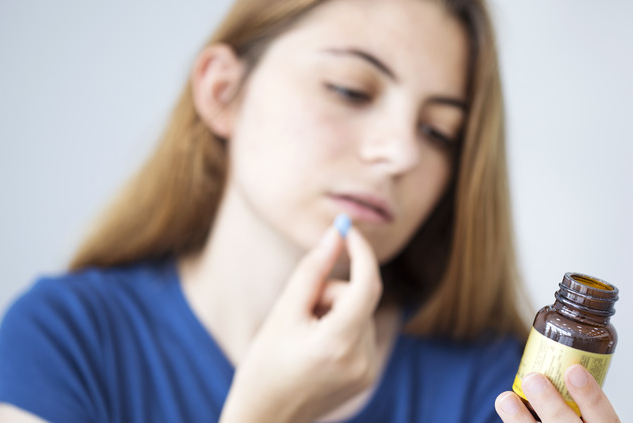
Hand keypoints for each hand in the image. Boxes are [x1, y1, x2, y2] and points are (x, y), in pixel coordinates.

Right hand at [219, 222, 382, 422]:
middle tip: (299, 311)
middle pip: (358, 297)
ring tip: (304, 337)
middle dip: (331, 291)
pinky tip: (316, 350)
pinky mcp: (368, 377)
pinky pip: (362, 333)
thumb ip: (312, 270)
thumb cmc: (264, 365)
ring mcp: (368, 371)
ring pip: (360, 314)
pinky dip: (342, 329)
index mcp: (337, 343)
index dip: (360, 252)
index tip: (347, 229)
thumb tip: (336, 233)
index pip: (366, 285)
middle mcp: (361, 359)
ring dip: (335, 313)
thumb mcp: (283, 312)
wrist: (265, 418)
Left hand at [495, 365, 620, 421]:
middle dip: (549, 403)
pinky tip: (504, 406)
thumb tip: (557, 354)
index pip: (605, 415)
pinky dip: (512, 422)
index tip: (574, 370)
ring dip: (521, 417)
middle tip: (534, 378)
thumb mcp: (591, 411)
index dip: (590, 394)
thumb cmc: (578, 420)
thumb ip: (580, 393)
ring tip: (507, 398)